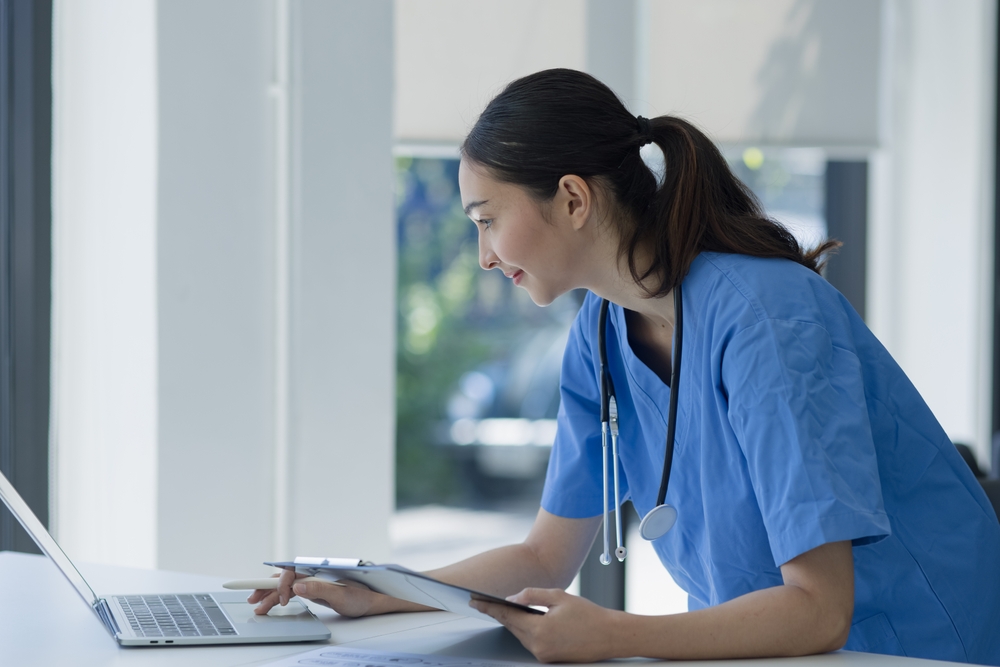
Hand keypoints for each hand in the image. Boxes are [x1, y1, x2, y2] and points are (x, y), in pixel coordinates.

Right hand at [247, 568, 390, 617]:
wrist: (372, 601)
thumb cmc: (361, 596)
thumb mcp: (341, 595)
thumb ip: (319, 590)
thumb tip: (298, 586)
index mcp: (319, 570)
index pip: (294, 571)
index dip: (283, 582)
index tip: (280, 597)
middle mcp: (313, 573)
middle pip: (286, 578)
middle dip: (268, 587)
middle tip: (253, 599)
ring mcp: (312, 581)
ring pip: (286, 586)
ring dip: (271, 594)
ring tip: (257, 605)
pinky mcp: (312, 589)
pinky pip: (291, 592)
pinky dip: (279, 598)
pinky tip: (270, 603)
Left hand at [470, 588, 621, 662]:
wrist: (610, 636)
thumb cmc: (589, 615)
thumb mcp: (559, 597)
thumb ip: (532, 595)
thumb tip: (513, 597)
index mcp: (539, 629)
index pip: (507, 616)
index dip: (489, 607)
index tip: (475, 601)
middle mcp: (538, 646)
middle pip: (511, 626)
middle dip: (496, 614)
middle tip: (480, 602)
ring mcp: (543, 654)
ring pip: (519, 634)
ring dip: (510, 622)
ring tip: (497, 608)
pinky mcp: (548, 658)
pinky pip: (529, 641)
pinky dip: (523, 630)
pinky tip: (519, 620)